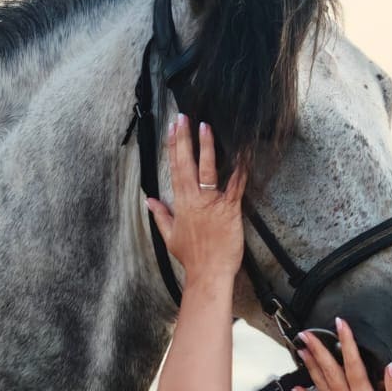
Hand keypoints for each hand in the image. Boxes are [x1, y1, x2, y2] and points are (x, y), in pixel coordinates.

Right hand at [145, 115, 246, 287]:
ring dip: (206, 147)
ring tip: (205, 127)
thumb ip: (161, 215)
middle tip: (183, 117)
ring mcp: (212, 203)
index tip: (172, 129)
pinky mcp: (230, 210)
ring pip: (208, 170)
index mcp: (181, 204)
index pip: (175, 169)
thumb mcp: (170, 236)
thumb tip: (149, 200)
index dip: (173, 147)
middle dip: (185, 139)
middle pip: (187, 164)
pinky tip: (241, 153)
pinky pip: (235, 186)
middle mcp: (195, 200)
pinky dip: (239, 170)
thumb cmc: (192, 257)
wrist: (209, 273)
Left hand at [292, 318, 391, 390]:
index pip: (353, 365)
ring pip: (322, 387)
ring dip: (310, 368)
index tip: (340, 323)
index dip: (346, 342)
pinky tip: (297, 389)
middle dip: (318, 351)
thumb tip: (391, 365)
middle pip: (330, 373)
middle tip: (305, 334)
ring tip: (300, 351)